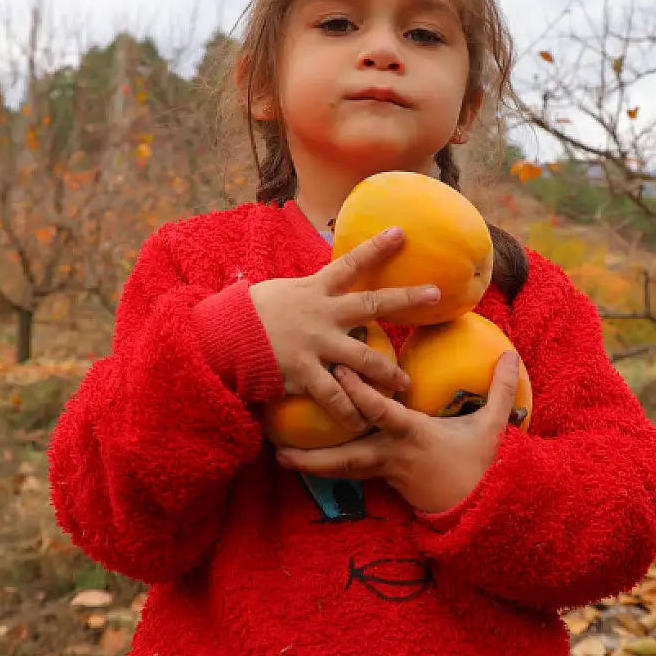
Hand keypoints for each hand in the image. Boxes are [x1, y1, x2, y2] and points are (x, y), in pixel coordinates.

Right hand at [248, 226, 438, 433]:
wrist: (219, 338)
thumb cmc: (248, 315)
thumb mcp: (279, 293)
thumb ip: (305, 292)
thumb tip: (319, 285)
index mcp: (315, 290)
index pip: (351, 262)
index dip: (378, 247)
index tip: (403, 232)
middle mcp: (322, 313)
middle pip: (373, 304)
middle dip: (407, 299)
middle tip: (436, 295)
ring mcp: (316, 344)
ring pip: (364, 358)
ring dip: (388, 372)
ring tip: (405, 385)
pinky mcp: (304, 373)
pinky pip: (335, 397)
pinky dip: (351, 411)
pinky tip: (363, 423)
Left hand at [274, 349, 523, 513]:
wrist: (478, 510)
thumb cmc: (480, 464)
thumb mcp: (493, 426)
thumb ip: (500, 389)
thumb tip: (511, 354)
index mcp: (415, 436)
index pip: (382, 414)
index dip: (360, 395)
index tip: (338, 372)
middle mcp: (393, 455)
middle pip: (347, 456)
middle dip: (314, 454)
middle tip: (280, 447)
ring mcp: (385, 471)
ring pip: (343, 469)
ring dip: (311, 464)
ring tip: (280, 457)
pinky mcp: (382, 480)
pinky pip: (350, 471)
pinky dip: (328, 466)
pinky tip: (305, 459)